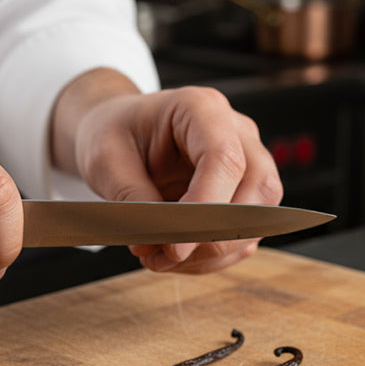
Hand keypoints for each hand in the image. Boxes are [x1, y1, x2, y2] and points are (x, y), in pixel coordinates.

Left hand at [52, 70, 281, 273]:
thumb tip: (160, 241)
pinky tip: (178, 256)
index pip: (225, 158)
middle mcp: (235, 131)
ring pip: (258, 216)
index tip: (175, 245)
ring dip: (213, 252)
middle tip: (168, 255)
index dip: (207, 207)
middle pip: (258, 187)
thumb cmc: (114, 133)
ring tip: (162, 258)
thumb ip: (133, 198)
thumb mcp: (106, 161)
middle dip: (216, 235)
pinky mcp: (244, 192)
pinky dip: (213, 256)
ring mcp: (247, 161)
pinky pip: (245, 233)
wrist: (118, 131)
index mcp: (200, 108)